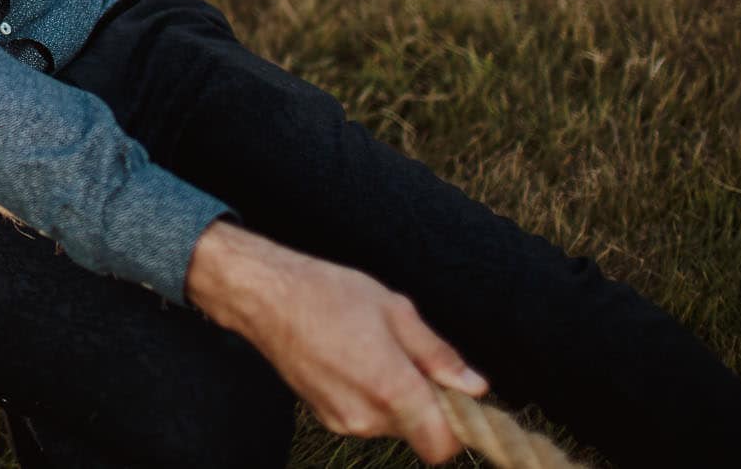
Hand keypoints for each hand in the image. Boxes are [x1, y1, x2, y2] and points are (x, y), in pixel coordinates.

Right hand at [186, 224, 488, 463]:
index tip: (455, 396)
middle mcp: (368, 416)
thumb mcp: (395, 310)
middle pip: (419, 431)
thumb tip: (474, 386)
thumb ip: (437, 353)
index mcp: (392, 388)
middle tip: (410, 357)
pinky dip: (369, 397)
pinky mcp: (325, 417)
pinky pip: (365, 417)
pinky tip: (353, 359)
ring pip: (391, 424)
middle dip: (425, 403)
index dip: (457, 426)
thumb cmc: (328, 294)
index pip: (442, 445)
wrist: (265, 297)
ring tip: (374, 351)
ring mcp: (343, 420)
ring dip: (396, 398)